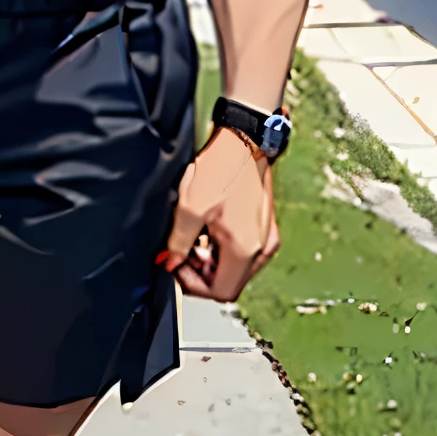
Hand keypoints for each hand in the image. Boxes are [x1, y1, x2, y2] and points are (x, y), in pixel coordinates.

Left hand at [162, 128, 278, 301]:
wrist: (244, 143)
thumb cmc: (222, 169)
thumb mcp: (189, 207)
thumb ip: (178, 242)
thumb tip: (170, 264)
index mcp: (245, 250)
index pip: (220, 292)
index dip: (193, 284)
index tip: (176, 265)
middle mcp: (262, 249)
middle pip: (228, 282)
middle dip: (201, 272)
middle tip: (182, 250)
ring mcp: (267, 240)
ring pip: (235, 269)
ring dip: (211, 262)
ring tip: (194, 237)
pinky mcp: (265, 230)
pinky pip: (243, 254)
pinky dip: (223, 250)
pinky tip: (209, 230)